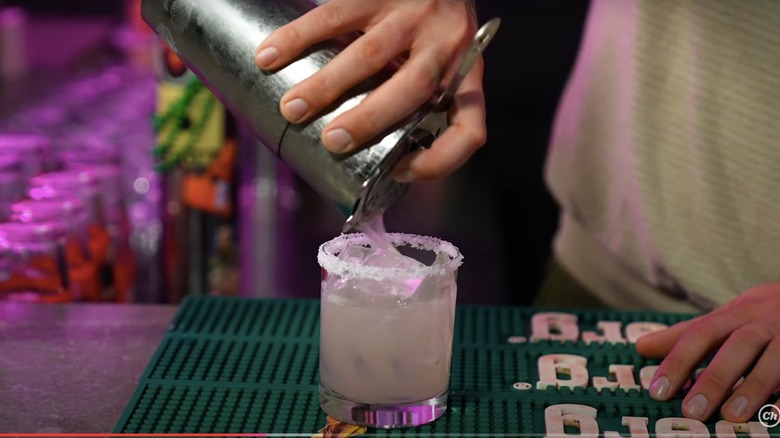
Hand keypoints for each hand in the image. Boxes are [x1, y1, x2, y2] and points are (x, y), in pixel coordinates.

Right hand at [254, 0, 486, 181]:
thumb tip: (367, 150)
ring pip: (371, 54)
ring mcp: (413, 13)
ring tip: (292, 109)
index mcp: (466, 74)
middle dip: (368, 120)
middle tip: (331, 140)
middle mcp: (446, 45)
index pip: (470, 129)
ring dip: (326, 85)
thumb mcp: (442, 61)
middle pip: (412, 90)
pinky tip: (269, 57)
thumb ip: (420, 96)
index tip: (399, 170)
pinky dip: (298, 38)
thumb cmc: (432, 25)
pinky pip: (334, 15)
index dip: (440, 161)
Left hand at [636, 284, 779, 422]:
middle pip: (738, 345)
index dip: (678, 360)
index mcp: (739, 311)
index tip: (658, 391)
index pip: (702, 332)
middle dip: (714, 378)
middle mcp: (766, 320)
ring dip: (753, 388)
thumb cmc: (766, 314)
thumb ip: (688, 334)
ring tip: (731, 417)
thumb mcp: (729, 316)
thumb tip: (642, 347)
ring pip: (775, 358)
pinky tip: (777, 416)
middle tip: (691, 411)